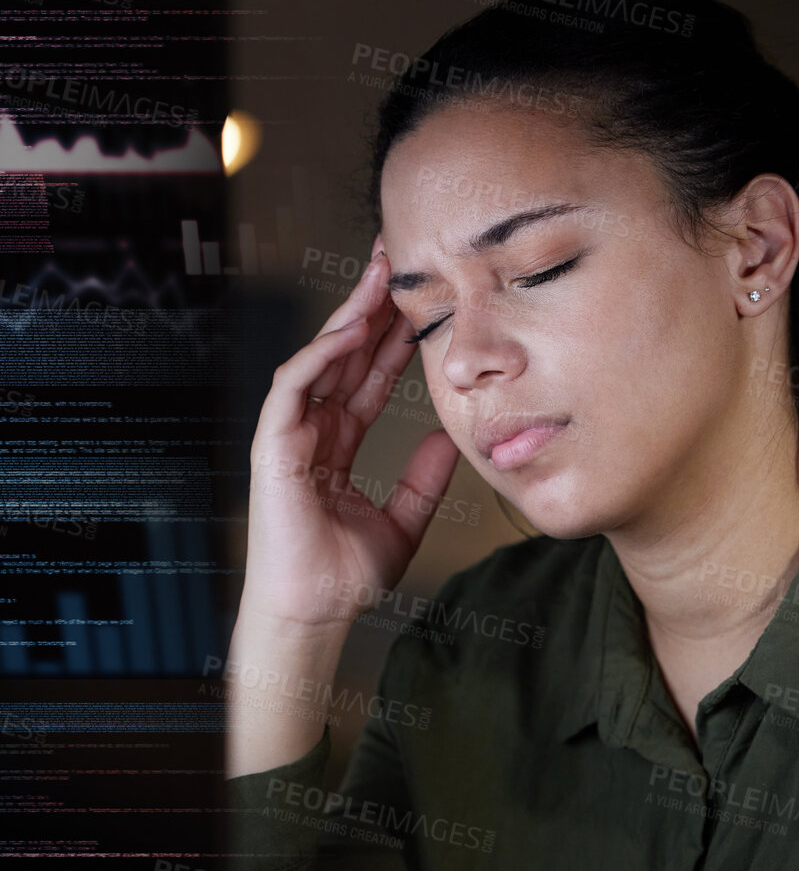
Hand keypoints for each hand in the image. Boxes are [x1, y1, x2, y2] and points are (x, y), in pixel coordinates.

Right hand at [242, 243, 459, 631]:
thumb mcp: (404, 519)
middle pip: (344, 355)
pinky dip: (319, 355)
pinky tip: (349, 330)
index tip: (422, 301)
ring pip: (319, 358)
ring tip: (377, 277)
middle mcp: (312, 430)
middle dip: (370, 307)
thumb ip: (426, 478)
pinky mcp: (272, 444)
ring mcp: (289, 433)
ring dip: (347, 316)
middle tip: (398, 260)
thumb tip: (455, 439)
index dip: (393, 338)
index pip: (369, 376)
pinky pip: (293, 385)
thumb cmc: (346, 575)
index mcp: (338, 442)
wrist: (315, 610)